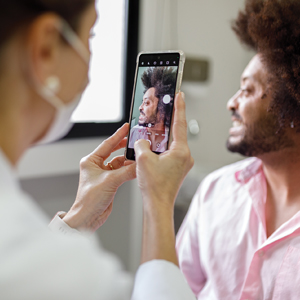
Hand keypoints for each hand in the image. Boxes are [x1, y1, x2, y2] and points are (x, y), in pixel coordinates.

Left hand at [63, 124, 135, 231]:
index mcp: (91, 161)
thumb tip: (139, 165)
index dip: (118, 135)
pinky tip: (135, 168)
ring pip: (118, 163)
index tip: (126, 127)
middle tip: (135, 140)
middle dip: (124, 146)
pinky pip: (121, 172)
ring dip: (128, 161)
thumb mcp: (110, 181)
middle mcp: (96, 166)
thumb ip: (126, 172)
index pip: (107, 144)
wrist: (87, 218)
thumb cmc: (89, 200)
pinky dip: (128, 170)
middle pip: (113, 152)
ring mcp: (103, 174)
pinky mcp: (109, 182)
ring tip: (138, 156)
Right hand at [134, 92, 193, 264]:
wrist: (158, 205)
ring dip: (165, 136)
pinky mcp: (178, 169)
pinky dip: (164, 147)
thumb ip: (142, 144)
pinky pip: (172, 152)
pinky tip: (156, 146)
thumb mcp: (143, 159)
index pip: (180, 124)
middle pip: (178, 133)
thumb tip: (143, 141)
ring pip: (174, 144)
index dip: (179, 107)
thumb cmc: (153, 186)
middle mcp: (186, 156)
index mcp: (181, 151)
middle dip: (171, 121)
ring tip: (157, 128)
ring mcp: (183, 163)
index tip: (180, 95)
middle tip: (167, 108)